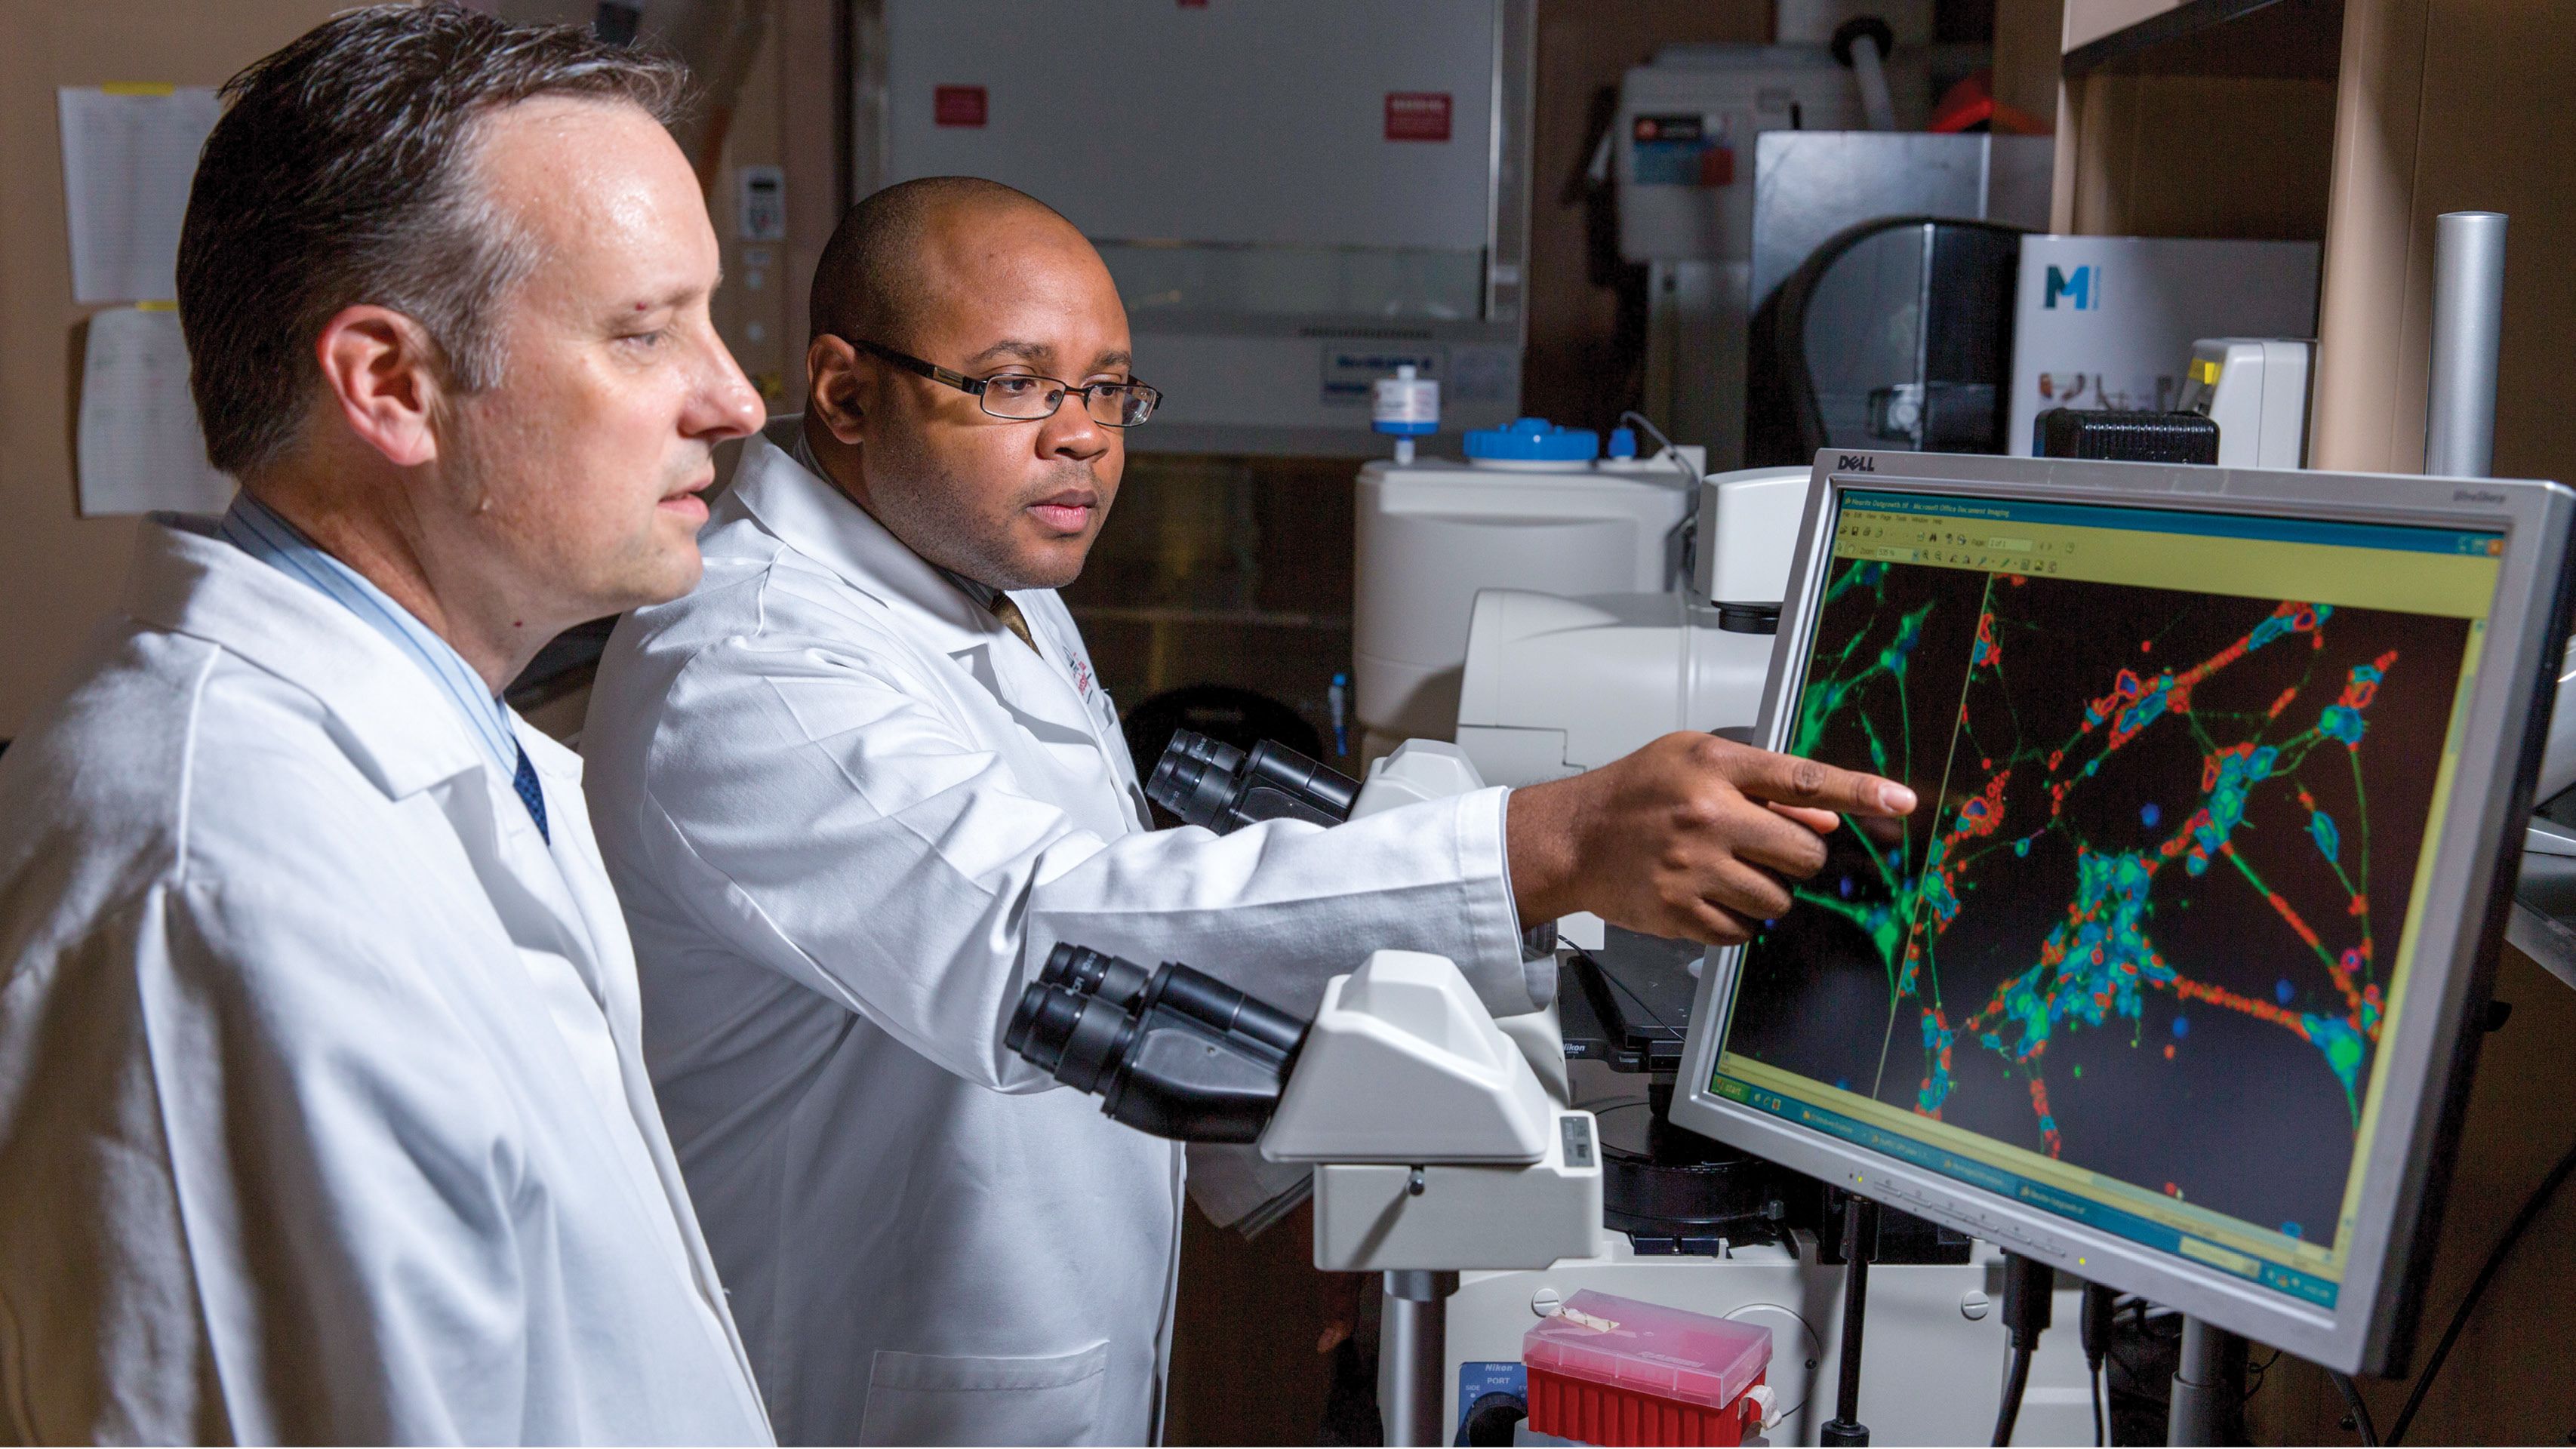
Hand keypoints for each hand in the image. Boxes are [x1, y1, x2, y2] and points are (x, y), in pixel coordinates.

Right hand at [1505, 733, 1916, 944]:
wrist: (1571, 839)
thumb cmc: (1633, 793)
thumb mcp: (1694, 759)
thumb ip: (1762, 783)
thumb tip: (1823, 820)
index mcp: (1714, 768)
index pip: (1803, 779)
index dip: (1860, 791)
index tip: (1900, 801)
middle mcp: (1707, 817)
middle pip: (1803, 855)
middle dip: (1796, 858)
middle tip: (1763, 849)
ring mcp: (1694, 870)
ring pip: (1779, 900)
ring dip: (1766, 892)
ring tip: (1725, 872)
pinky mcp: (1681, 913)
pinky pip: (1743, 931)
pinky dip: (1735, 920)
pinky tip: (1706, 895)